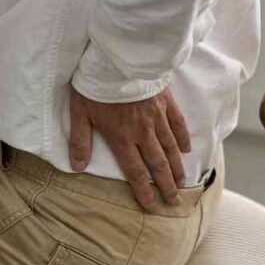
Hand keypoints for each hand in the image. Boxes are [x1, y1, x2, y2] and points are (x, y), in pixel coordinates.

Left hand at [69, 86, 191, 211]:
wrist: (119, 58)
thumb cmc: (96, 85)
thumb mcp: (80, 112)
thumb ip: (80, 140)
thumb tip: (77, 166)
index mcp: (121, 137)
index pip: (135, 171)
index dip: (144, 191)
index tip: (152, 206)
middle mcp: (143, 132)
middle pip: (158, 164)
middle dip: (166, 186)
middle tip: (174, 202)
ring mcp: (157, 117)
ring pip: (170, 148)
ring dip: (177, 167)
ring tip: (182, 183)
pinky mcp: (166, 101)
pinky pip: (178, 124)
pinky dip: (183, 138)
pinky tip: (187, 149)